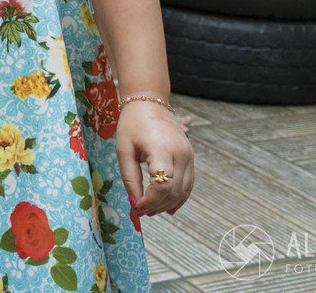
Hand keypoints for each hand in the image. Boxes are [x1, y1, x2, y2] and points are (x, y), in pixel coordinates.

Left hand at [115, 100, 193, 217]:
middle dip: (157, 206)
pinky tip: (167, 206)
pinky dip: (178, 197)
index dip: (150, 201)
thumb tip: (135, 204)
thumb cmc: (132, 124)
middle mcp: (181, 153)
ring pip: (184, 190)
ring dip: (167, 204)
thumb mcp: (124, 150)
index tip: (136, 207)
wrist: (150, 103)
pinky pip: (188, 183)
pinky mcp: (191, 157)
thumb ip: (130, 178)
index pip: (163, 186)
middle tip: (140, 210)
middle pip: (174, 191)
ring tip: (150, 210)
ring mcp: (189, 155)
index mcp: (162, 149)